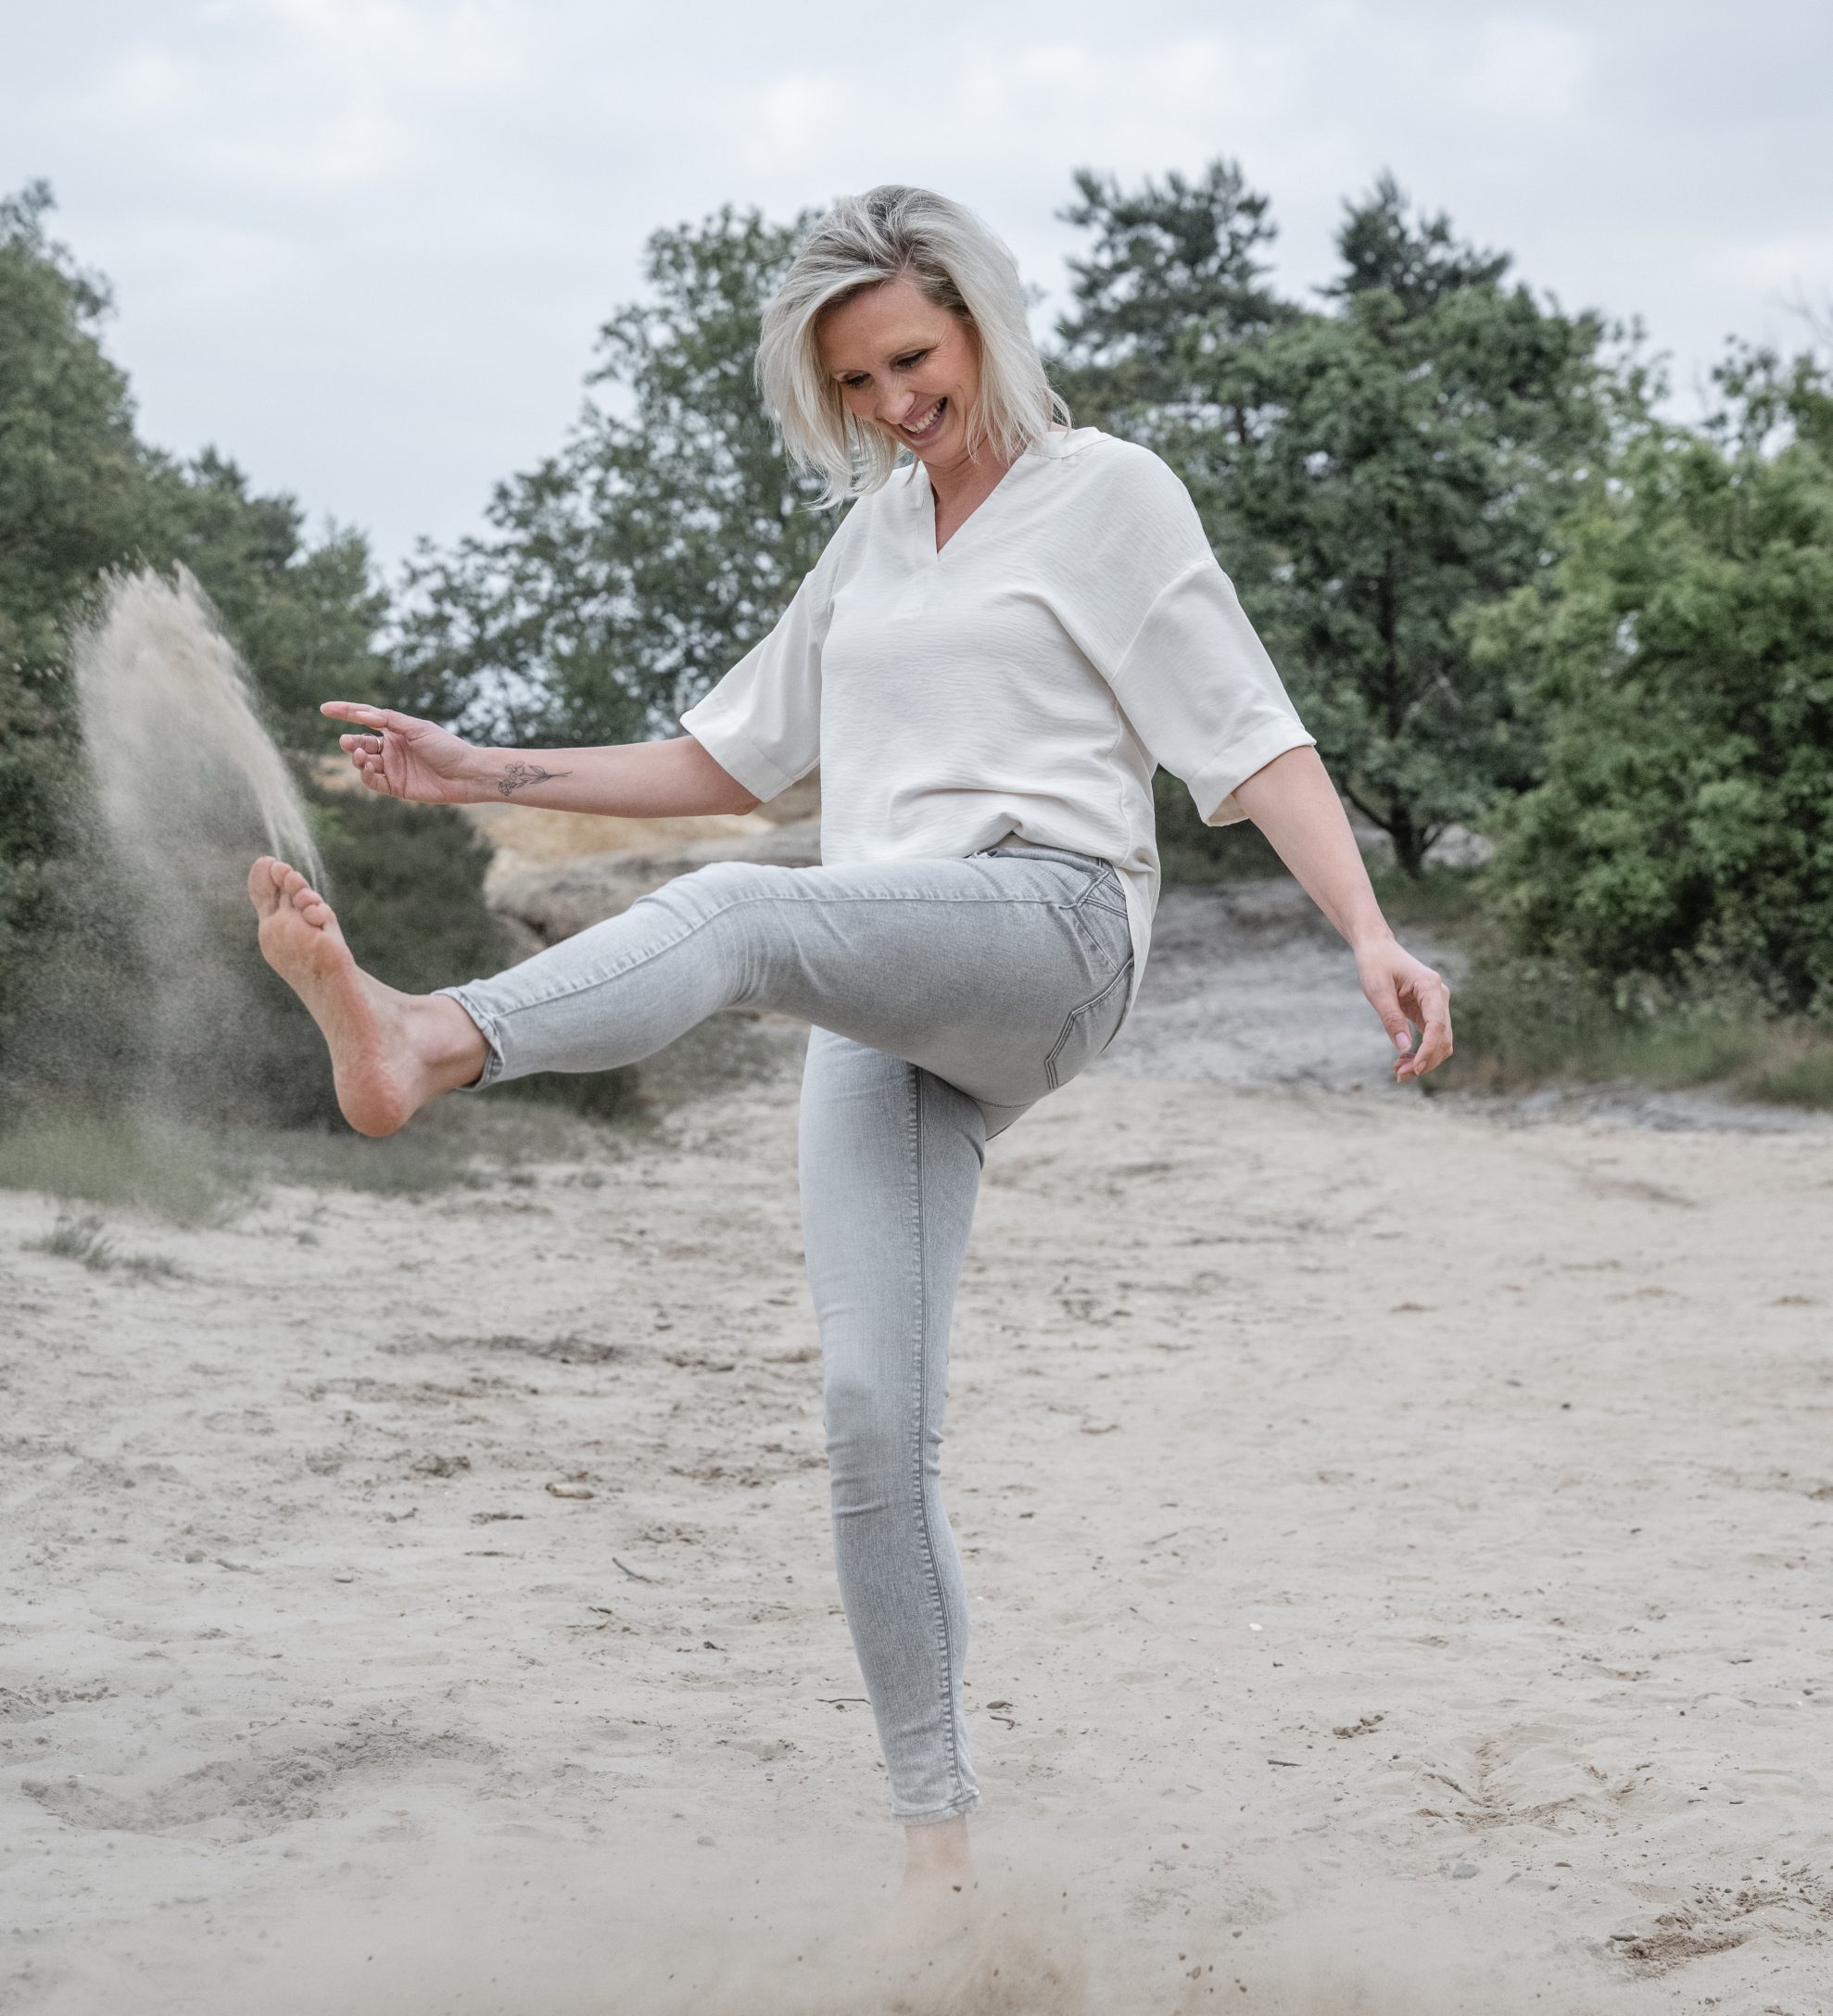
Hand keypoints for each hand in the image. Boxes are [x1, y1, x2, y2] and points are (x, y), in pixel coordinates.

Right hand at [320, 702, 481, 804]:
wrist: (466, 774)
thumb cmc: (446, 747)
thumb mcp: (417, 728)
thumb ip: (389, 721)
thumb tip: (362, 714)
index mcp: (396, 730)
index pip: (364, 718)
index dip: (344, 712)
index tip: (324, 709)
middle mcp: (392, 748)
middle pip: (361, 742)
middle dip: (351, 742)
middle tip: (346, 742)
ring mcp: (393, 768)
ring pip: (364, 762)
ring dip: (358, 758)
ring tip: (362, 756)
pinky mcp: (396, 787)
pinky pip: (373, 781)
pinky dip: (365, 775)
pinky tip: (367, 767)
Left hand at [1355, 935, 1452, 1081]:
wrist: (1377, 949)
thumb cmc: (1375, 964)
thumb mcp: (1377, 991)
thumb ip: (1391, 1018)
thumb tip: (1404, 1048)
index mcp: (1430, 986)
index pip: (1437, 1025)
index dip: (1428, 1050)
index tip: (1414, 1068)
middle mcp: (1439, 996)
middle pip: (1443, 1037)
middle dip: (1425, 1060)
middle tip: (1398, 1075)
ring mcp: (1436, 1004)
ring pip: (1440, 1041)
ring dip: (1424, 1059)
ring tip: (1398, 1071)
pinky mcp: (1428, 1011)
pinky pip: (1430, 1037)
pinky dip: (1420, 1052)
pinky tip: (1401, 1059)